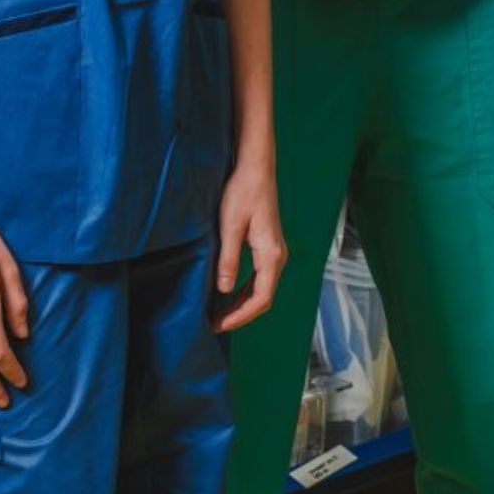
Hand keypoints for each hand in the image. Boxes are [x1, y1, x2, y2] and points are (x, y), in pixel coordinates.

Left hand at [213, 157, 287, 331]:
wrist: (255, 168)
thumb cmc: (243, 192)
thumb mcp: (230, 226)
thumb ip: (228, 260)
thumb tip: (224, 290)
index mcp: (271, 254)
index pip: (261, 298)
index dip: (241, 316)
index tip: (220, 325)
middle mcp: (278, 255)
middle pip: (264, 297)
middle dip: (240, 314)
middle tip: (215, 324)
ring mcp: (274, 251)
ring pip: (262, 288)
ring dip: (242, 304)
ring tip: (219, 313)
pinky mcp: (267, 246)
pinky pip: (259, 277)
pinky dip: (245, 290)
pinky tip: (228, 293)